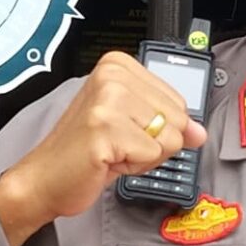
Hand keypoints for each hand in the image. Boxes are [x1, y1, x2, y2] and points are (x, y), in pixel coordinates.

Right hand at [0, 52, 206, 245]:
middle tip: (118, 144)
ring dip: (144, 155)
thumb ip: (169, 122)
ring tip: (112, 151)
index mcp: (118, 66)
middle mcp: (112, 76)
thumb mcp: (133, 127)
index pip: (178, 100)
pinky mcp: (105, 128)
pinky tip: (106, 160)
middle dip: (154, 143)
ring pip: (169, 138)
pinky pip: (152, 155)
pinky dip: (133, 166)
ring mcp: (107, 101)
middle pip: (178, 118)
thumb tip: (200, 132)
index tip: (126, 130)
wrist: (45, 179)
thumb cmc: (84, 152)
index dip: (159, 127)